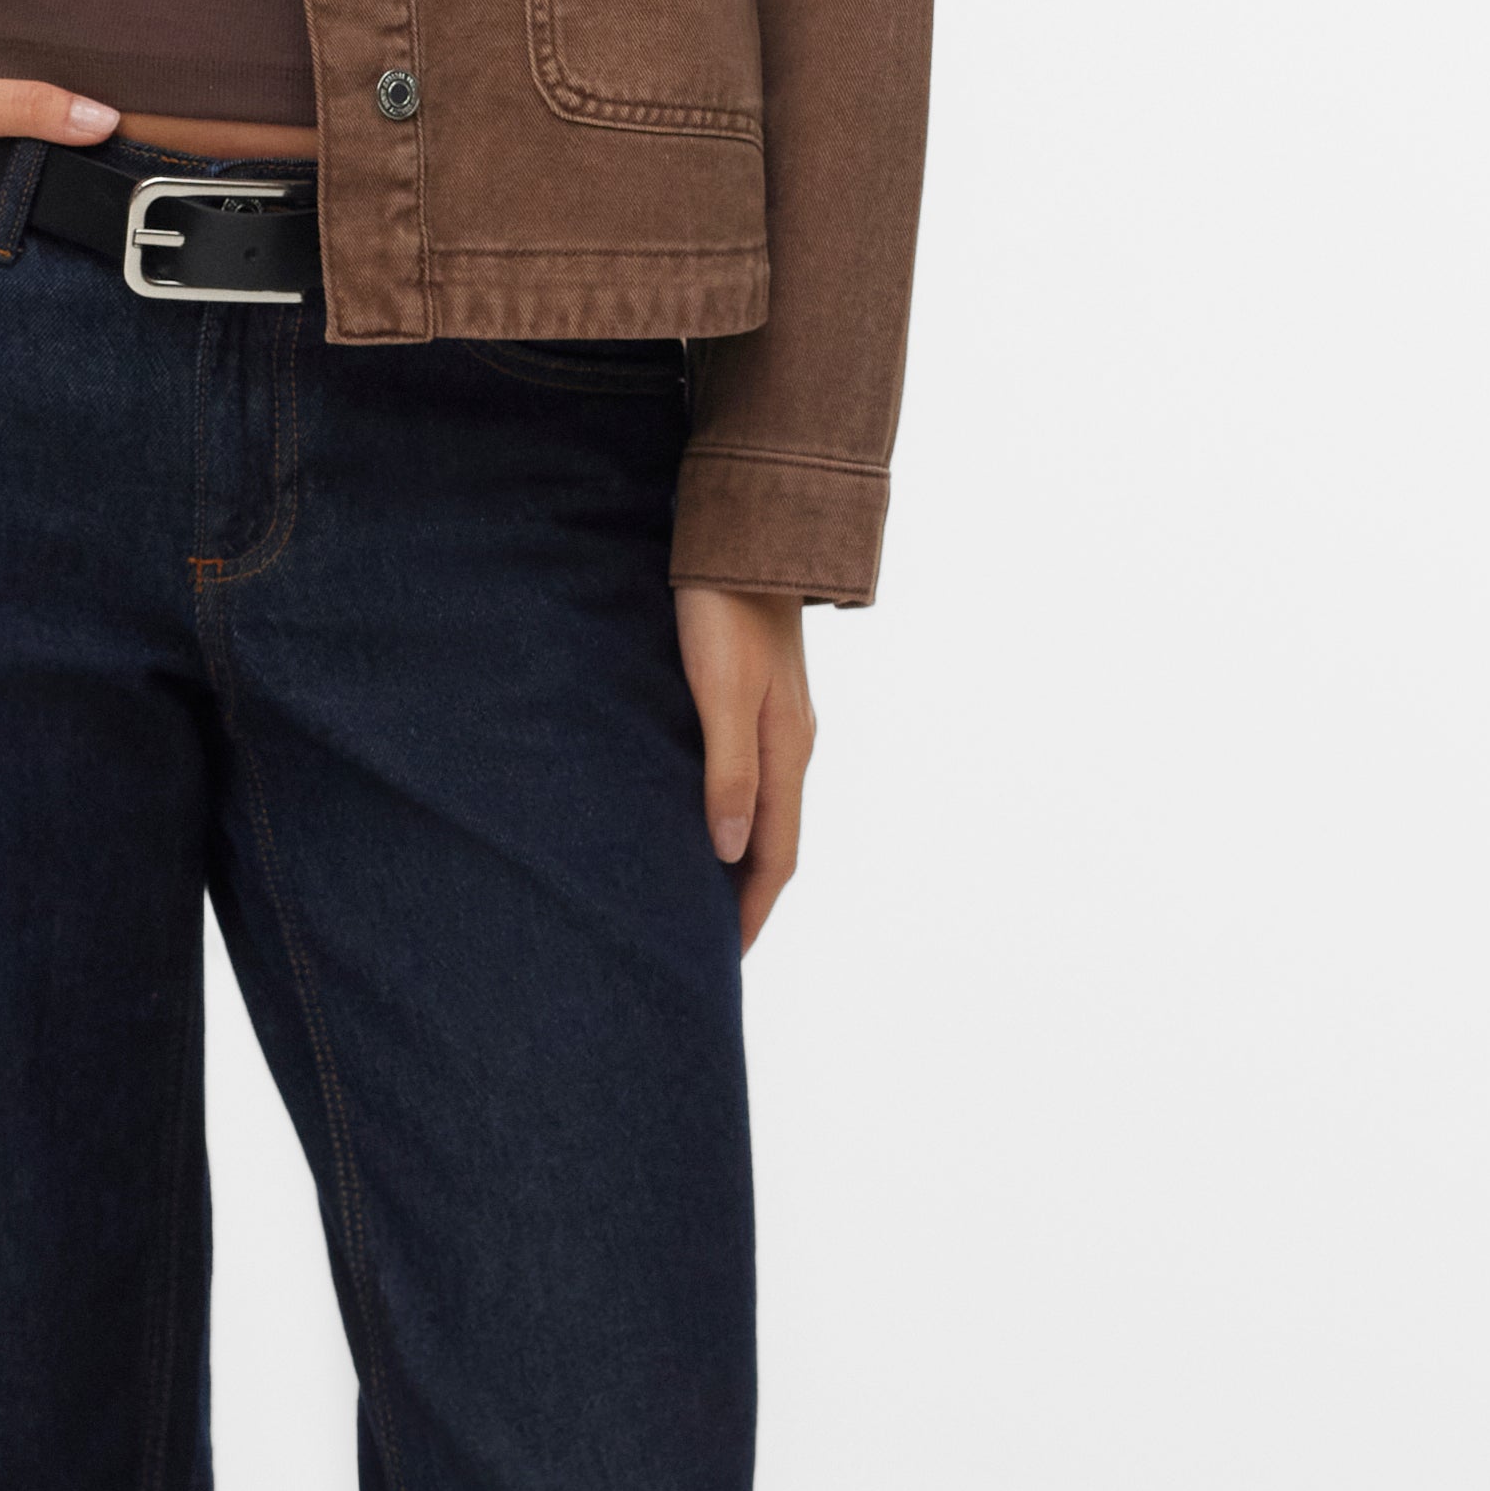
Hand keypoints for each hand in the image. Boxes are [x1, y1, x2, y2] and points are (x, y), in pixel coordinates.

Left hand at [674, 583, 815, 949]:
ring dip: (737, 856)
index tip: (725, 959)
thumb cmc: (726, 607)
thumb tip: (729, 852)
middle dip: (747, 894)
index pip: (776, 856)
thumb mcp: (721, 693)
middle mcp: (791, 743)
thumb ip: (729, 772)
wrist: (746, 531)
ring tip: (699, 890)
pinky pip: (749, 775)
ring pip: (762, 808)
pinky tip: (698, 813)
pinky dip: (730, 812)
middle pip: (773, 840)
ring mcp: (778, 720)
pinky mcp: (758, 696)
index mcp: (788, 752)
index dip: (751, 911)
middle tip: (709, 941)